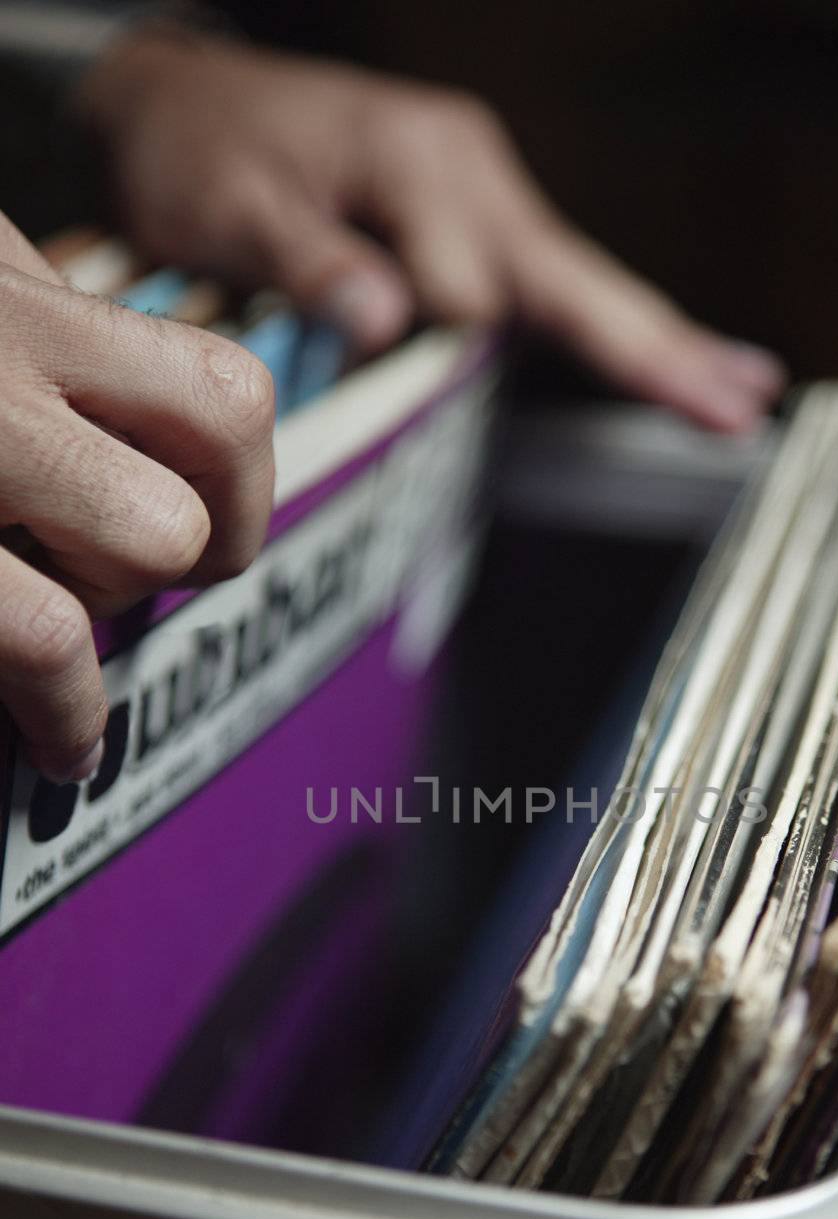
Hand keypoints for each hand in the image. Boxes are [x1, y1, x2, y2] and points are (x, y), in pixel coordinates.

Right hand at [0, 213, 274, 781]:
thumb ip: (54, 346)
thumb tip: (157, 406)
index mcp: (18, 281)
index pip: (222, 389)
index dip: (240, 487)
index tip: (206, 534)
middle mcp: (5, 330)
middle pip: (226, 429)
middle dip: (204, 538)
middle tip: (126, 577)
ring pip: (160, 532)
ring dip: (117, 601)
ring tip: (49, 626)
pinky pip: (51, 633)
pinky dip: (74, 708)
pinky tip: (66, 743)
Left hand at [77, 32, 785, 431]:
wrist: (183, 102)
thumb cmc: (201, 151)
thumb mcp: (228, 204)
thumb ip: (307, 261)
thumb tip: (385, 316)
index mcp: (421, 164)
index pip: (469, 287)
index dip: (437, 332)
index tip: (370, 338)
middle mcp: (472, 176)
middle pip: (577, 279)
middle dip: (655, 347)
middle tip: (740, 403)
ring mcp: (485, 195)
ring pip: (579, 285)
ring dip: (653, 342)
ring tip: (738, 392)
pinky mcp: (479, 218)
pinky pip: (554, 283)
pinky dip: (612, 326)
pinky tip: (674, 357)